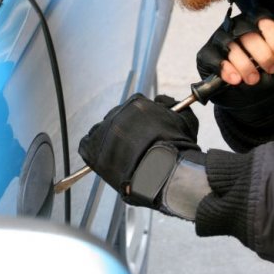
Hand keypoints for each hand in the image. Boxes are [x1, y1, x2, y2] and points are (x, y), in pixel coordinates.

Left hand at [78, 94, 199, 206]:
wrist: (164, 173)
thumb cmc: (177, 148)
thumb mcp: (185, 119)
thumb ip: (172, 105)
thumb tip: (161, 100)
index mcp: (136, 103)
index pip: (134, 107)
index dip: (140, 121)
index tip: (144, 133)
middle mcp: (117, 113)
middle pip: (118, 118)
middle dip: (126, 130)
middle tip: (135, 146)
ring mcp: (103, 130)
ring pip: (103, 131)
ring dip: (111, 140)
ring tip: (123, 156)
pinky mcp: (92, 148)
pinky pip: (88, 145)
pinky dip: (95, 151)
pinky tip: (108, 159)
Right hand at [197, 5, 273, 85]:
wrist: (243, 94)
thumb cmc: (262, 71)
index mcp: (255, 22)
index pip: (263, 20)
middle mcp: (236, 26)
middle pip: (248, 32)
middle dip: (263, 53)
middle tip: (272, 69)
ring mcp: (219, 39)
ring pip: (231, 45)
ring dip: (245, 64)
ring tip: (254, 79)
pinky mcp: (206, 54)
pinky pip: (214, 59)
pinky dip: (226, 70)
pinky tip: (236, 80)